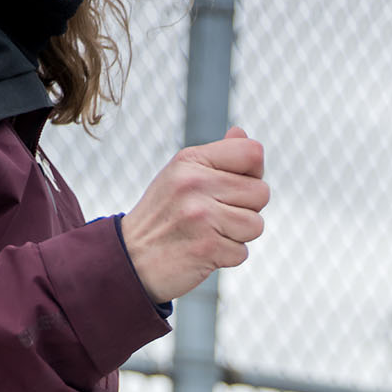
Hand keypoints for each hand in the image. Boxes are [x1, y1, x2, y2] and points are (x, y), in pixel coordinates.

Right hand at [121, 126, 269, 303]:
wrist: (130, 258)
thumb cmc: (162, 215)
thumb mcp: (180, 176)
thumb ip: (216, 157)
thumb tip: (242, 133)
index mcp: (191, 160)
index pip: (252, 152)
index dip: (253, 173)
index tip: (235, 187)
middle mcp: (196, 184)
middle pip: (261, 192)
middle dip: (247, 209)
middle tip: (218, 216)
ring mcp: (202, 216)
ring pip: (255, 224)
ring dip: (239, 236)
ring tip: (211, 234)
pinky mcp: (208, 248)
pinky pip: (242, 252)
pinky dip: (227, 257)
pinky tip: (205, 252)